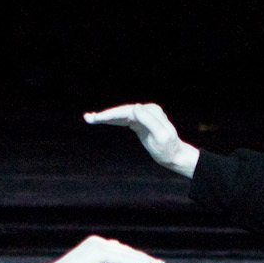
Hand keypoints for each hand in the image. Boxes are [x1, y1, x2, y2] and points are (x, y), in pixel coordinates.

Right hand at [16, 235, 163, 262]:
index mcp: (94, 244)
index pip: (119, 251)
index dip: (134, 257)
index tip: (148, 262)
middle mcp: (97, 242)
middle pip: (126, 251)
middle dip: (143, 258)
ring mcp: (97, 247)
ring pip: (126, 255)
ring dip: (144, 260)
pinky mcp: (98, 255)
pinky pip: (122, 259)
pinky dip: (136, 262)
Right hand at [83, 103, 200, 177]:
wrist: (175, 156)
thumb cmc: (168, 148)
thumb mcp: (160, 136)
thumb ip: (148, 120)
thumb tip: (135, 107)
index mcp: (151, 111)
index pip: (127, 110)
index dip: (111, 114)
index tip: (98, 118)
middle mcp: (147, 110)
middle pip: (121, 111)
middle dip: (105, 115)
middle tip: (88, 118)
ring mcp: (143, 116)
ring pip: (120, 115)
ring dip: (105, 117)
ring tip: (90, 118)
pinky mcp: (139, 123)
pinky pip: (123, 120)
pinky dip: (112, 120)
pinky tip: (102, 120)